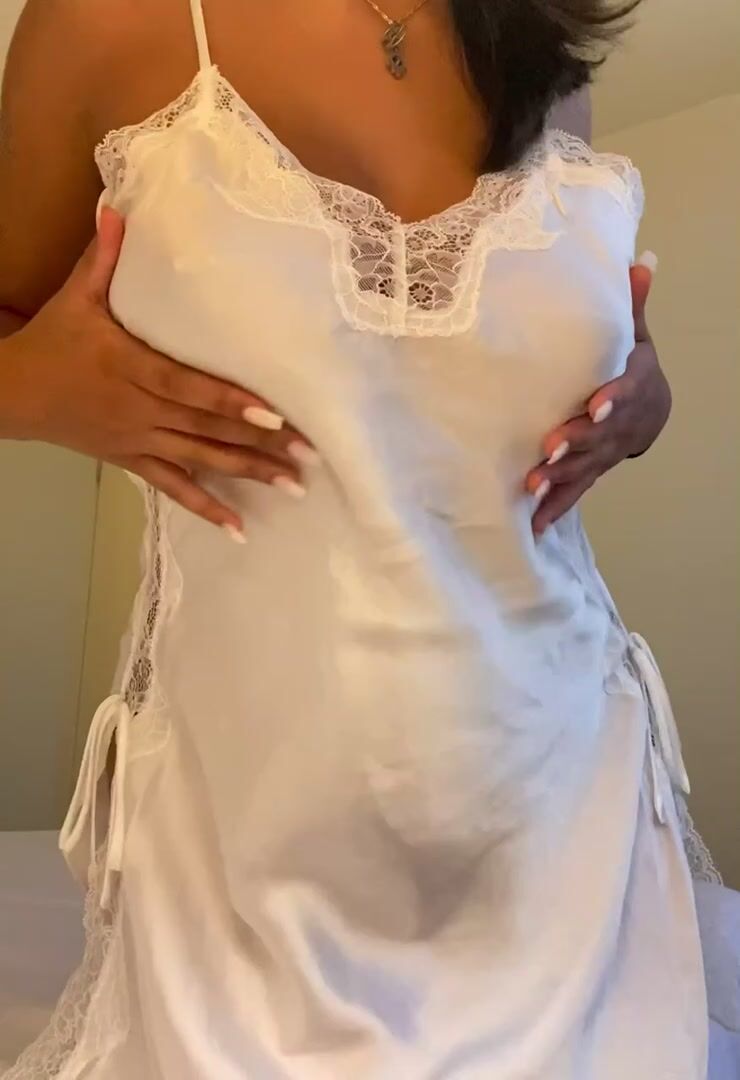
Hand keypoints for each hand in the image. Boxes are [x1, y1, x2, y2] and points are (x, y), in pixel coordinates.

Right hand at [2, 210, 316, 540]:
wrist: (13, 395)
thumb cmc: (53, 342)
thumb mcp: (75, 298)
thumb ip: (104, 258)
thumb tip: (118, 206)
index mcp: (130, 367)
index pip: (187, 387)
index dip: (229, 402)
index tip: (273, 413)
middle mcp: (139, 409)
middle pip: (205, 428)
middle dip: (258, 443)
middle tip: (307, 455)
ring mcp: (138, 441)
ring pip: (199, 461)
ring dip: (246, 474)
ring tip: (292, 487)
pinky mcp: (133, 462)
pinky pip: (173, 489)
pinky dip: (206, 509)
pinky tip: (239, 530)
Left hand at [526, 253, 670, 535]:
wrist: (651, 412)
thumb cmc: (633, 368)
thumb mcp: (637, 336)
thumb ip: (630, 305)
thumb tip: (637, 262)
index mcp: (629, 386)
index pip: (622, 391)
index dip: (612, 399)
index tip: (597, 404)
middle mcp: (616, 426)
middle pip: (596, 436)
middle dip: (574, 442)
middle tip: (549, 447)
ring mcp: (601, 453)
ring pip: (582, 467)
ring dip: (559, 477)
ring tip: (534, 486)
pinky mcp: (588, 471)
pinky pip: (573, 492)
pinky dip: (554, 509)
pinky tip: (532, 524)